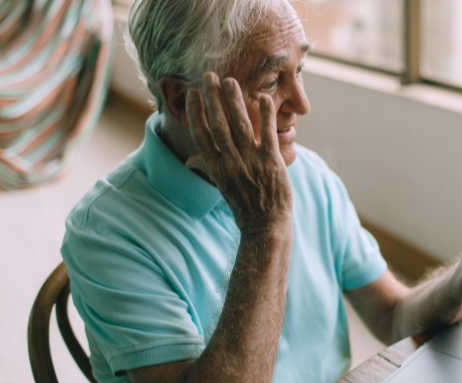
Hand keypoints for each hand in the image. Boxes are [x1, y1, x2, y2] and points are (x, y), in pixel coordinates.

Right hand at [184, 72, 292, 232]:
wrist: (266, 226)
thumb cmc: (244, 207)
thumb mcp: (221, 188)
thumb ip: (208, 168)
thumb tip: (190, 161)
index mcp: (216, 169)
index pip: (201, 135)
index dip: (195, 112)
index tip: (192, 94)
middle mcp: (230, 163)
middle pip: (218, 124)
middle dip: (213, 98)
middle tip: (210, 76)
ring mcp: (251, 162)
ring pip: (240, 125)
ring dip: (234, 100)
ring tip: (230, 81)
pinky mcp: (271, 162)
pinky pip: (267, 133)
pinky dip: (265, 114)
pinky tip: (263, 98)